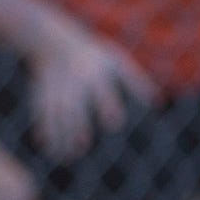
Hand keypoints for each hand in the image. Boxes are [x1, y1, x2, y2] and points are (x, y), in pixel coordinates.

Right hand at [25, 22, 155, 161]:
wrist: (53, 42)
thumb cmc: (94, 56)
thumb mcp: (115, 62)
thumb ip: (135, 81)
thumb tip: (157, 103)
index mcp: (95, 74)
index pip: (102, 91)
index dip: (108, 105)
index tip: (113, 123)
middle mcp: (75, 83)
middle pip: (76, 104)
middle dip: (78, 124)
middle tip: (83, 146)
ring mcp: (57, 89)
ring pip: (57, 114)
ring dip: (60, 135)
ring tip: (66, 157)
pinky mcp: (42, 95)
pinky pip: (43, 116)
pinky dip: (45, 132)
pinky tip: (50, 149)